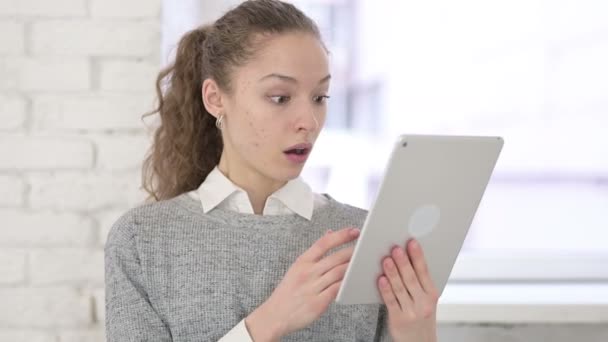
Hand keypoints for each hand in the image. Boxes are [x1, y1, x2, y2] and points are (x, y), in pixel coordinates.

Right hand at [245, 227, 359, 340]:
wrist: (275, 315)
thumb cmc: (287, 291)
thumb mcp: (297, 268)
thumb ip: (314, 252)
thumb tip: (329, 233)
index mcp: (302, 262)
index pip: (323, 244)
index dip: (341, 236)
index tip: (354, 232)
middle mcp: (308, 273)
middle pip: (335, 258)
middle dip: (353, 252)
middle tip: (366, 248)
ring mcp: (313, 288)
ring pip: (339, 273)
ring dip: (353, 268)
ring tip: (364, 263)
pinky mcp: (319, 302)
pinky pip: (337, 290)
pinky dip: (347, 284)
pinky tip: (355, 281)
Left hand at [377, 239, 438, 341]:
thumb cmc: (421, 317)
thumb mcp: (426, 300)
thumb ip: (419, 282)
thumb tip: (407, 257)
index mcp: (432, 294)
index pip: (424, 272)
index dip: (417, 256)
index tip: (411, 242)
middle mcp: (423, 303)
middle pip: (412, 278)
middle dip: (403, 262)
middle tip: (395, 248)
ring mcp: (411, 312)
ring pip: (400, 288)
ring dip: (393, 273)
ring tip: (386, 259)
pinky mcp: (399, 319)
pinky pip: (391, 302)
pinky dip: (386, 290)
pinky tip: (381, 279)